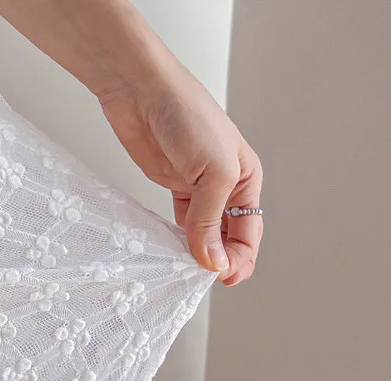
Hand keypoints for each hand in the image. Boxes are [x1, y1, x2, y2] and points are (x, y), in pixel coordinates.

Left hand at [99, 52, 262, 285]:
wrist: (142, 92)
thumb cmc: (188, 116)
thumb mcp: (212, 171)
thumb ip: (210, 219)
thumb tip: (211, 261)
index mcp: (246, 178)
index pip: (249, 230)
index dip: (239, 258)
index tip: (222, 277)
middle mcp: (224, 185)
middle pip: (227, 235)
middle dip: (219, 259)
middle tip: (200, 278)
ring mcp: (195, 186)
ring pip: (202, 230)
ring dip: (196, 251)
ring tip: (183, 270)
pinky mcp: (169, 184)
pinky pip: (177, 220)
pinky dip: (175, 237)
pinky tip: (169, 250)